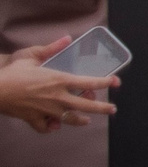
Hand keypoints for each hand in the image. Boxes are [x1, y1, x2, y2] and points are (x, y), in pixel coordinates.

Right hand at [0, 40, 119, 132]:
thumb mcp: (31, 57)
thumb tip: (66, 39)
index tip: (115, 82)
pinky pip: (47, 127)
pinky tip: (54, 124)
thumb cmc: (12, 73)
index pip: (89, 82)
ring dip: (80, 120)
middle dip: (102, 108)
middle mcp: (57, 97)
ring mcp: (47, 110)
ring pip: (70, 119)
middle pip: (86, 105)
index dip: (105, 82)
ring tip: (86, 121)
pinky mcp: (34, 119)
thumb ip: (51, 49)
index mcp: (59, 80)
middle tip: (112, 109)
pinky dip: (51, 127)